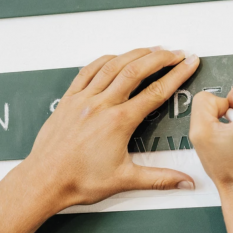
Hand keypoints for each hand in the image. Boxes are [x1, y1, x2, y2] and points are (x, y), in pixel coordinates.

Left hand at [21, 47, 199, 209]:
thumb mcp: (125, 180)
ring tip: (152, 49)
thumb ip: (160, 179)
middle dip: (160, 58)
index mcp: (119, 122)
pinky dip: (105, 60)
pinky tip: (115, 57)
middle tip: (176, 52)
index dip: (177, 75)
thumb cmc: (79, 180)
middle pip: (136, 70)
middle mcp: (101, 105)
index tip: (188, 63)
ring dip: (135, 54)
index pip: (156, 92)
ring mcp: (83, 99)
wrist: (44, 181)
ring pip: (113, 66)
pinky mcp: (69, 99)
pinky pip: (88, 71)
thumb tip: (186, 183)